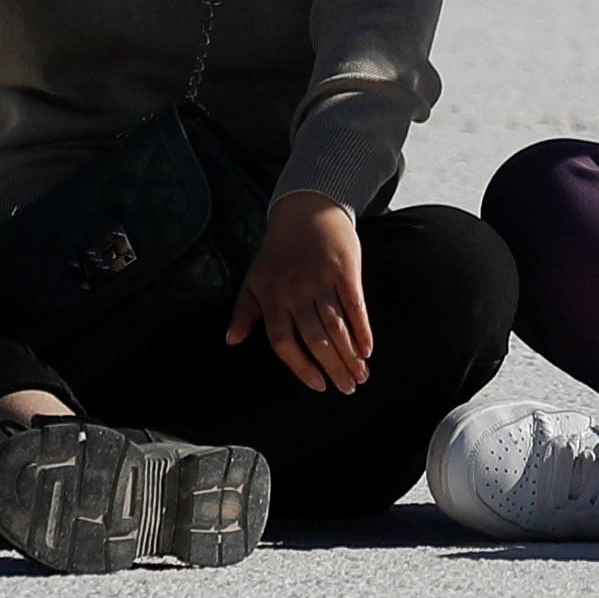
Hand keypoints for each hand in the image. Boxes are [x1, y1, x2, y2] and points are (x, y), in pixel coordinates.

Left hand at [224, 192, 371, 392]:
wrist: (306, 208)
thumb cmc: (277, 250)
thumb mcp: (255, 278)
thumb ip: (244, 311)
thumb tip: (231, 340)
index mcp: (273, 298)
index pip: (283, 341)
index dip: (300, 366)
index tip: (318, 386)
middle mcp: (296, 293)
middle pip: (315, 338)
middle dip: (333, 367)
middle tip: (348, 389)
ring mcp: (321, 280)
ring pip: (336, 326)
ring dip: (350, 354)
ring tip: (361, 376)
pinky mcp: (344, 269)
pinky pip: (354, 304)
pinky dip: (362, 327)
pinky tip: (368, 347)